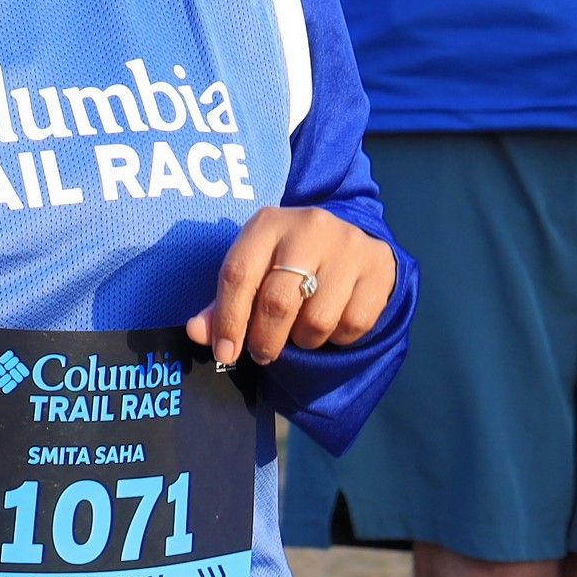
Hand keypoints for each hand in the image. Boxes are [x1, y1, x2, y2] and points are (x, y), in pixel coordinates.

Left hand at [188, 207, 398, 368]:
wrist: (350, 240)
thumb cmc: (288, 261)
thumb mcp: (254, 269)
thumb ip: (224, 303)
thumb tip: (198, 333)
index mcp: (268, 224)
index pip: (238, 274)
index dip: (227, 320)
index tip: (225, 353)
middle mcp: (309, 227)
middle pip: (277, 302)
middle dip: (265, 340)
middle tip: (263, 353)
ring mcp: (348, 245)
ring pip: (317, 320)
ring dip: (304, 341)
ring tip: (301, 331)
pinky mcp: (377, 265)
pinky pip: (353, 324)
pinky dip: (338, 338)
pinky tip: (332, 323)